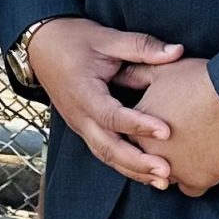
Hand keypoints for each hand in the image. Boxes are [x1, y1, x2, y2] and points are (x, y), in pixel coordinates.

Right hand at [23, 18, 183, 189]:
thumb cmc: (72, 40)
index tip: (166, 131)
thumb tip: (178, 51)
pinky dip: (125, 166)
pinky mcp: (85, 128)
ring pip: (105, 156)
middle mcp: (79, 115)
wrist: (41, 45)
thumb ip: (141, 46)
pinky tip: (148, 174)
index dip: (138, 125)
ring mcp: (80, 125)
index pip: (111, 115)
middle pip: (107, 147)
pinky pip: (104, 152)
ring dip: (133, 171)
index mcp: (83, 92)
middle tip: (166, 171)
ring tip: (163, 181)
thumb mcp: (106, 37)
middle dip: (137, 163)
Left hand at [132, 56, 218, 197]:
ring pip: (167, 176)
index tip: (163, 122)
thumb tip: (119, 75)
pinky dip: (197, 179)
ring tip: (193, 148)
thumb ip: (136, 75)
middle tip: (180, 137)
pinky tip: (206, 163)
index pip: (131, 137)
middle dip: (159, 151)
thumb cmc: (199, 81)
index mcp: (135, 127)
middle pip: (148, 159)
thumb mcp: (162, 71)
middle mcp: (147, 153)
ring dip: (177, 167)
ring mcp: (171, 169)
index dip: (146, 130)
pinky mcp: (196, 180)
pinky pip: (190, 189)